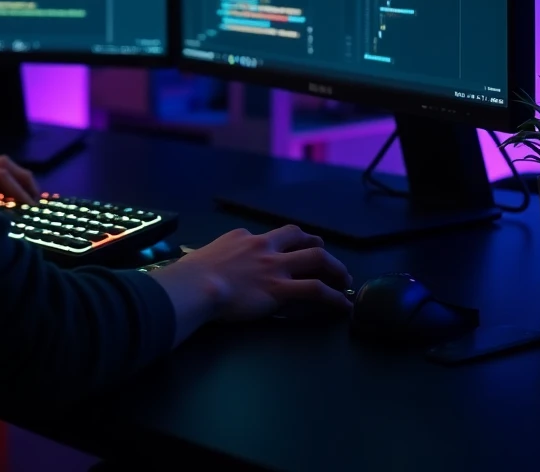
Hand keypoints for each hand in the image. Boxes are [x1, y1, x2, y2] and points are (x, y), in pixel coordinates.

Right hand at [176, 225, 352, 321]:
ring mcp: (275, 267)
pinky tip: (342, 305)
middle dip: (319, 247)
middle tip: (329, 261)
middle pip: (302, 239)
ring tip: (345, 281)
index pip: (274, 235)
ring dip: (336, 269)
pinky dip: (334, 297)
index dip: (289, 243)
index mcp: (246, 237)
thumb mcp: (210, 251)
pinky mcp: (280, 289)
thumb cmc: (194, 273)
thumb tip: (223, 259)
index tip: (294, 252)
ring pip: (317, 259)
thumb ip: (224, 252)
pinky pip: (316, 289)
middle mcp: (265, 247)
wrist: (197, 285)